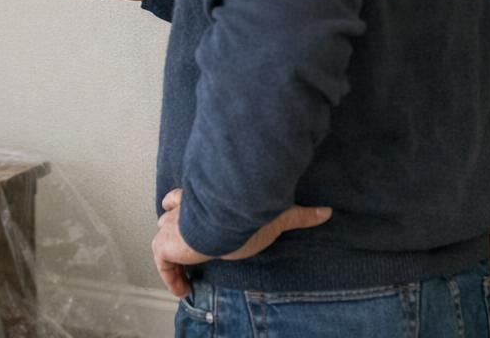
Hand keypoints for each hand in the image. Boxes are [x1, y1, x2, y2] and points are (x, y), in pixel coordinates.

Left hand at [152, 188, 333, 297]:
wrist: (225, 216)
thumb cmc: (247, 215)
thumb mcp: (277, 216)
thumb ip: (299, 215)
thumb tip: (327, 211)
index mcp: (204, 198)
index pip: (184, 199)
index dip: (182, 207)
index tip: (188, 222)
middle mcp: (183, 211)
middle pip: (169, 220)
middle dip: (174, 232)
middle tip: (185, 251)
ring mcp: (172, 228)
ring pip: (163, 241)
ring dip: (172, 257)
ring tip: (184, 275)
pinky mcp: (167, 246)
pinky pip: (163, 264)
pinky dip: (171, 277)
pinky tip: (182, 291)